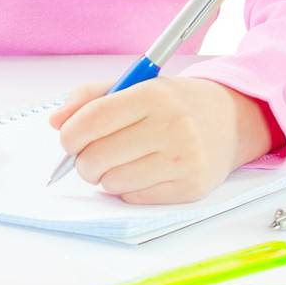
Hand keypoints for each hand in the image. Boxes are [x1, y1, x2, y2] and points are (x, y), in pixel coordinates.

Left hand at [48, 76, 275, 204]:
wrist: (229, 120)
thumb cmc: (172, 103)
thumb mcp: (134, 86)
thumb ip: (90, 98)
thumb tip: (56, 122)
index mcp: (153, 94)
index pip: (94, 119)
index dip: (70, 134)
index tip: (68, 139)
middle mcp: (171, 125)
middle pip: (97, 156)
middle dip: (83, 161)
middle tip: (90, 155)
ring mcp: (184, 159)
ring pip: (112, 182)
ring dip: (105, 176)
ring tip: (119, 162)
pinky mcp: (191, 187)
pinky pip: (134, 198)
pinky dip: (127, 189)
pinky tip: (141, 172)